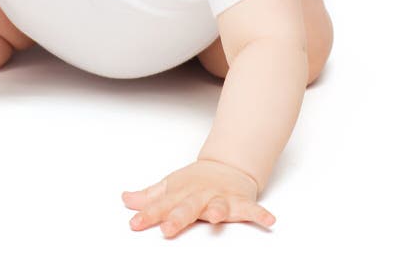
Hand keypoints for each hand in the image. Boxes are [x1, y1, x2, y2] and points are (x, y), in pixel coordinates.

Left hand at [122, 159, 275, 236]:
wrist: (227, 165)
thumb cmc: (195, 181)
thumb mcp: (170, 186)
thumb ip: (149, 197)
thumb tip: (125, 199)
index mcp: (181, 193)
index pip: (161, 205)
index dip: (147, 214)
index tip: (134, 224)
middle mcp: (200, 195)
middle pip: (187, 207)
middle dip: (178, 217)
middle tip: (167, 229)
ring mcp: (221, 198)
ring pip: (219, 206)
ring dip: (218, 210)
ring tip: (215, 217)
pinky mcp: (241, 202)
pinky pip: (252, 209)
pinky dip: (261, 214)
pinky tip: (269, 220)